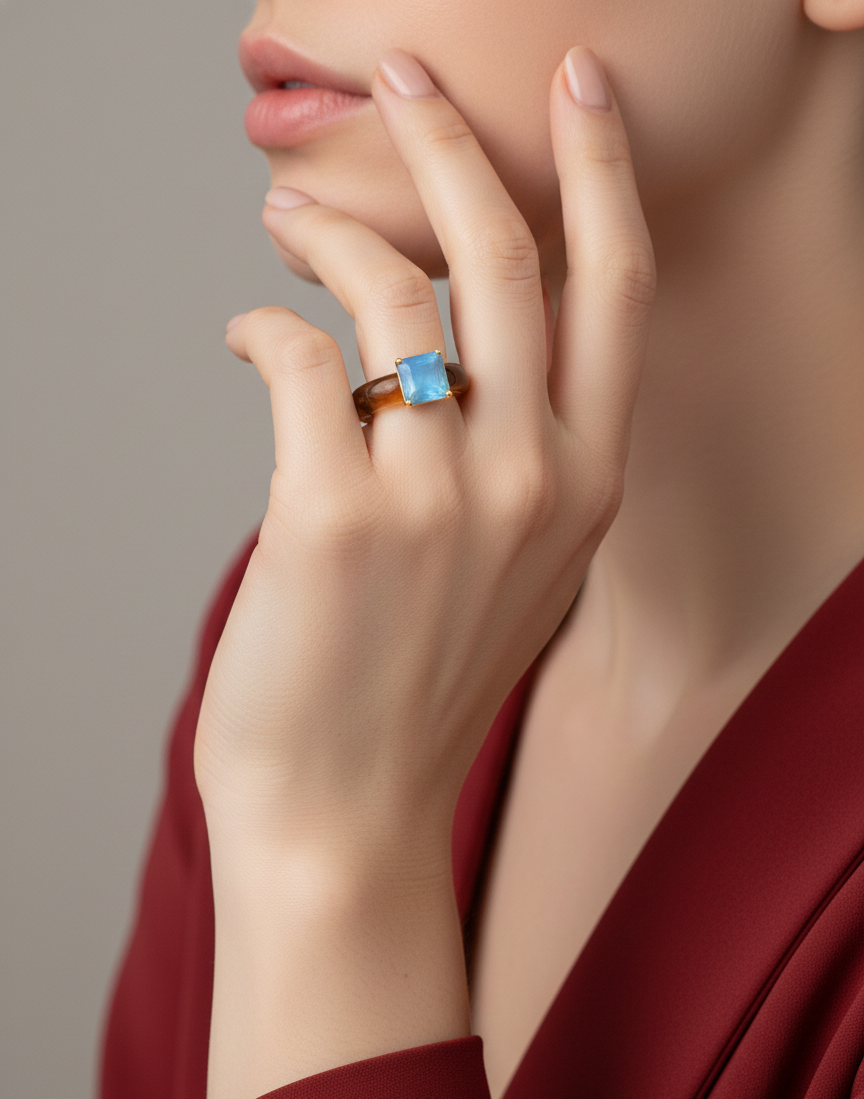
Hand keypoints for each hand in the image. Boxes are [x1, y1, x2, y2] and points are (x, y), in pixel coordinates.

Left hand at [198, 47, 654, 1095]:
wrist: (349, 810)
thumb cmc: (419, 682)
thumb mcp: (513, 566)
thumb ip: (515, 456)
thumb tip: (445, 345)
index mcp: (587, 484)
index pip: (615, 291)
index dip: (600, 174)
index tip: (579, 90)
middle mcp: (532, 476)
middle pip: (509, 254)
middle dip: (454, 139)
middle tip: (404, 77)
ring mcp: (438, 495)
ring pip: (390, 289)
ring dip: (326, 233)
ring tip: (284, 225)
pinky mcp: (332, 513)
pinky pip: (296, 358)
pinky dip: (260, 325)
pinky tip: (245, 333)